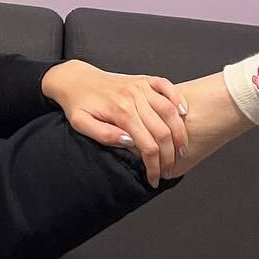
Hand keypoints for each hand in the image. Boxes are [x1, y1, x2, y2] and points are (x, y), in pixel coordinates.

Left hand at [41, 60, 187, 186]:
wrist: (75, 79)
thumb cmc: (78, 104)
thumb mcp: (81, 124)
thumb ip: (104, 135)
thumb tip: (129, 142)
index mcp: (120, 112)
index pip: (147, 145)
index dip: (154, 166)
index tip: (155, 179)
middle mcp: (133, 97)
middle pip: (163, 131)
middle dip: (170, 156)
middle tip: (169, 170)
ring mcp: (140, 86)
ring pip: (170, 110)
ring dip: (180, 133)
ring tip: (182, 151)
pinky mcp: (143, 79)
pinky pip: (166, 85)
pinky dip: (178, 98)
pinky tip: (184, 113)